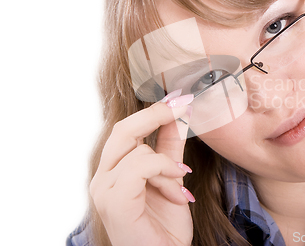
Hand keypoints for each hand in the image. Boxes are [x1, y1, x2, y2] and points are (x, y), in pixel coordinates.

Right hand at [90, 90, 194, 245]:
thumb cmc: (165, 225)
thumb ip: (170, 148)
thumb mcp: (172, 178)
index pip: (126, 130)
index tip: (179, 98)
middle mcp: (102, 179)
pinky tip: (177, 190)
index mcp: (112, 172)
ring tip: (179, 186)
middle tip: (184, 106)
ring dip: (168, 166)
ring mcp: (103, 191)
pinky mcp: (114, 203)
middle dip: (156, 115)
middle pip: (123, 130)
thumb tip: (179, 115)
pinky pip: (140, 168)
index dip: (153, 111)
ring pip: (138, 151)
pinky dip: (163, 171)